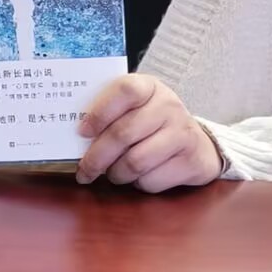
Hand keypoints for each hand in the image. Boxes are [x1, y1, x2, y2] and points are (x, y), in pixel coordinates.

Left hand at [75, 75, 223, 192]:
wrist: (197, 144)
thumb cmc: (152, 125)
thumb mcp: (134, 109)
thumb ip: (108, 113)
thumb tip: (74, 135)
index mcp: (149, 86)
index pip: (124, 90)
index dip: (99, 112)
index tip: (81, 132)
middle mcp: (169, 106)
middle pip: (123, 133)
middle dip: (96, 157)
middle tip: (84, 170)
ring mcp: (183, 133)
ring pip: (135, 162)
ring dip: (116, 174)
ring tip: (112, 173)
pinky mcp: (190, 161)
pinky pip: (151, 180)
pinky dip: (138, 184)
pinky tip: (138, 177)